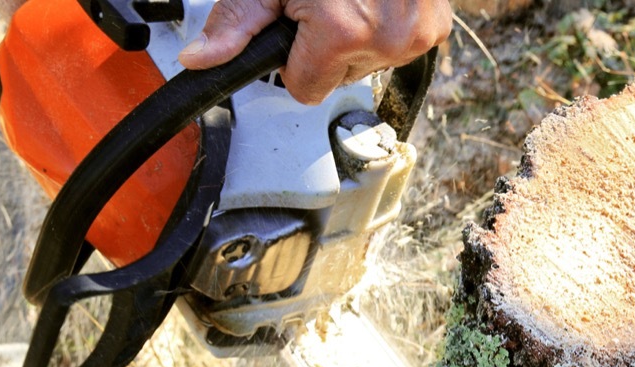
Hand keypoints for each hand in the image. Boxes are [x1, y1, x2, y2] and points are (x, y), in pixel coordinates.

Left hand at [178, 0, 451, 105]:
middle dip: (327, 47)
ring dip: (358, 36)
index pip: (305, 91)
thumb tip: (200, 60)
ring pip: (368, 64)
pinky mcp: (434, 28)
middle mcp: (385, 40)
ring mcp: (415, 36)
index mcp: (343, 32)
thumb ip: (237, 22)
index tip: (296, 26)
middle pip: (337, 78)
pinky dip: (386, 26)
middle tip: (327, 1)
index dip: (293, 61)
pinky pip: (399, 48)